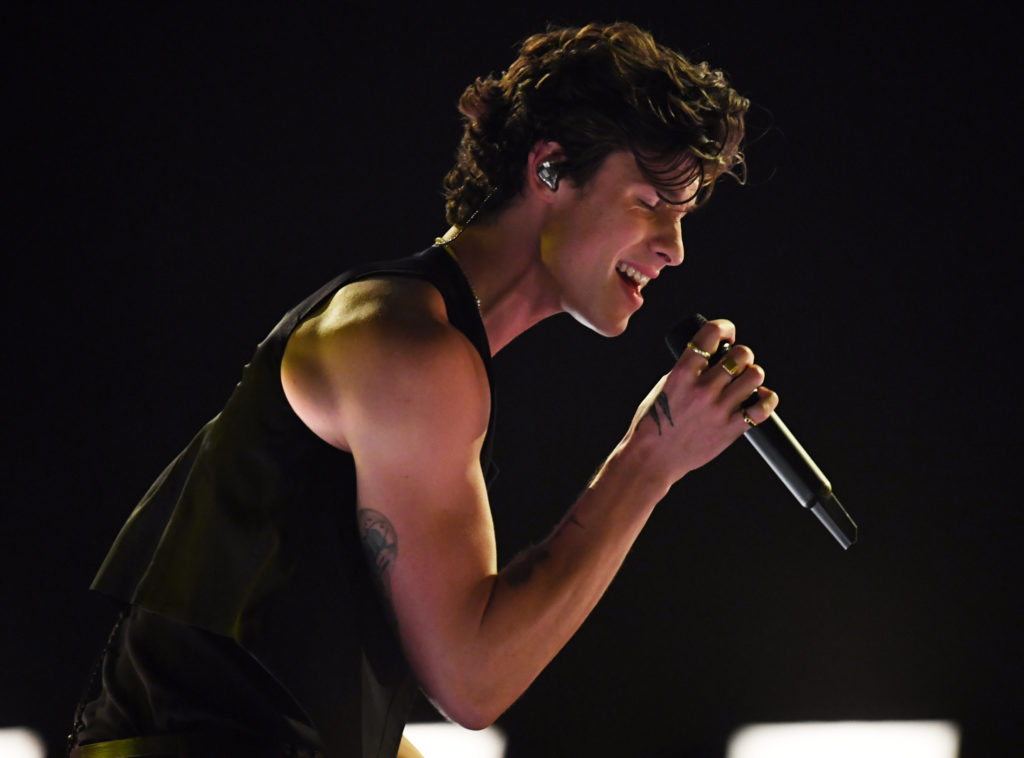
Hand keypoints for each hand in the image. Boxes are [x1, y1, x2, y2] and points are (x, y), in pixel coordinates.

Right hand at [621, 318, 778, 485]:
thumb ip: (687, 370)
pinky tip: (759, 398)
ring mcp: (719, 410)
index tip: (726, 334)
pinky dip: (766, 399)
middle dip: (741, 355)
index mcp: (682, 373)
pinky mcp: (731, 429)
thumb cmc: (653, 423)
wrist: (652, 459)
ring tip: (744, 382)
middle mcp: (703, 389)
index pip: (711, 334)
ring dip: (753, 375)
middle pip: (741, 354)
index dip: (724, 328)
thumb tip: (711, 356)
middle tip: (735, 364)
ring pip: (755, 375)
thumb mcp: (663, 387)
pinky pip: (763, 408)